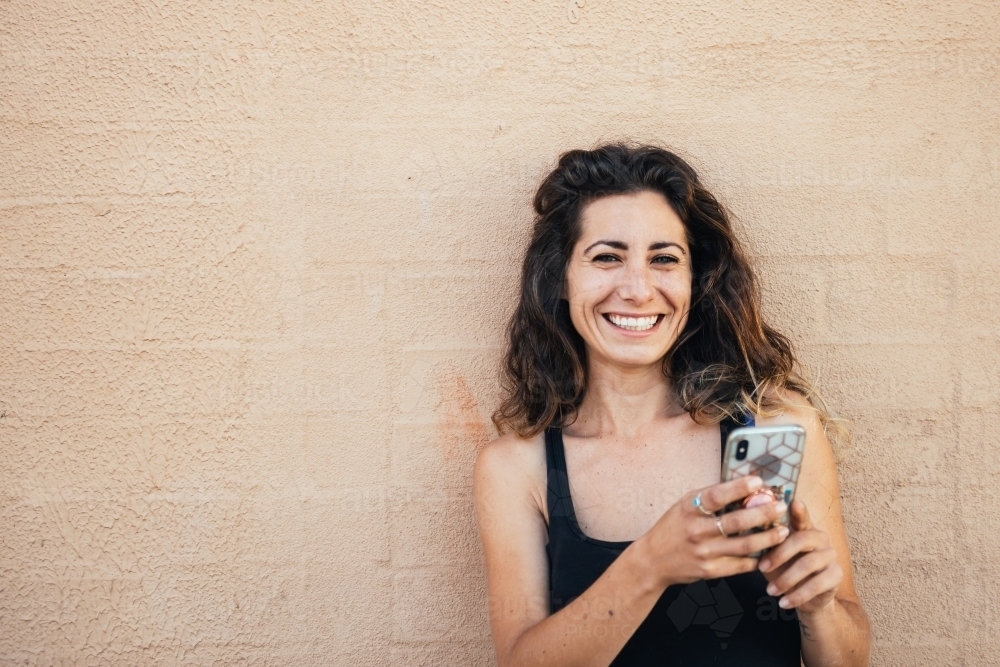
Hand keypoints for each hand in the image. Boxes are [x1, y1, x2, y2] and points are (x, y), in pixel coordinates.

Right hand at [635, 476, 789, 587]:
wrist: (653, 561)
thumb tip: (742, 488)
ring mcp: (705, 553)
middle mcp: (697, 531)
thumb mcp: (684, 507)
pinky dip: (757, 557)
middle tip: (781, 507)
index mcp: (689, 510)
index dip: (738, 488)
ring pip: (745, 545)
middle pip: (736, 522)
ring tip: (783, 531)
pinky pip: (741, 564)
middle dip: (764, 513)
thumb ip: (709, 499)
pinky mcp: (711, 571)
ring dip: (768, 537)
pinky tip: (768, 551)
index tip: (758, 481)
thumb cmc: (672, 529)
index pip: (716, 496)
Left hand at [757, 499, 842, 613]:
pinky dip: (798, 595)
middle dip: (779, 554)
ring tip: (770, 591)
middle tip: (761, 567)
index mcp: (802, 528)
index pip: (801, 517)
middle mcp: (819, 537)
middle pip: (801, 539)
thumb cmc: (782, 569)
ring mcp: (830, 555)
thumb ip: (764, 542)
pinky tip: (784, 602)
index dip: (799, 510)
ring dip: (786, 579)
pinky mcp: (836, 574)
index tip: (794, 503)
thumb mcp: (770, 555)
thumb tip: (743, 530)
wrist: (803, 597)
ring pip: (808, 563)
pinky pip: (817, 584)